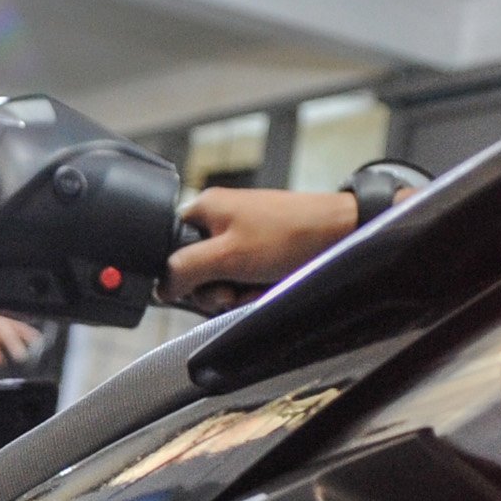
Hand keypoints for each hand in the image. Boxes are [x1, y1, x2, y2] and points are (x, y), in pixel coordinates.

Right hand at [163, 187, 358, 314]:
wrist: (340, 234)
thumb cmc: (288, 235)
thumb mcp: (226, 256)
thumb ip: (185, 270)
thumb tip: (161, 286)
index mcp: (205, 209)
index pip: (170, 246)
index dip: (181, 273)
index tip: (201, 286)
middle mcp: (221, 220)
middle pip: (196, 269)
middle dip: (214, 288)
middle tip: (233, 289)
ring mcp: (243, 236)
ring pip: (221, 279)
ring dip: (237, 292)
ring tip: (257, 286)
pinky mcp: (263, 251)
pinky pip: (245, 278)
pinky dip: (255, 288)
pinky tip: (269, 286)